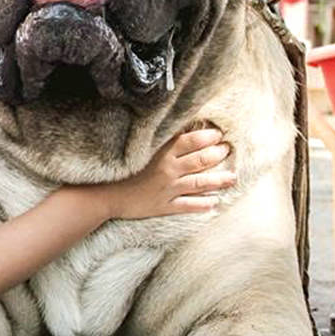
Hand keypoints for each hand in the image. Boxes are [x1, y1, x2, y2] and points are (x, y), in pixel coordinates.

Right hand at [107, 127, 234, 219]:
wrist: (102, 195)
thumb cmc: (118, 168)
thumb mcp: (138, 149)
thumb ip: (158, 140)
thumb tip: (178, 129)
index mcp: (161, 153)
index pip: (191, 141)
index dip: (208, 137)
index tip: (218, 134)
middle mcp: (168, 170)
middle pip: (200, 161)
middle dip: (217, 155)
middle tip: (227, 150)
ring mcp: (168, 189)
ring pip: (200, 183)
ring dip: (219, 180)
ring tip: (232, 177)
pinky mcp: (164, 205)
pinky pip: (188, 206)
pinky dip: (202, 205)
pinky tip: (214, 203)